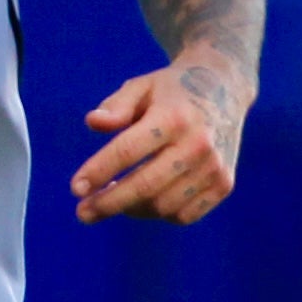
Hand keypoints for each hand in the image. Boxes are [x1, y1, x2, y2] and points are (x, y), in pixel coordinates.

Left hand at [71, 61, 247, 223]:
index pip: (128, 150)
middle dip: (108, 203)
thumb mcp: (141, 87)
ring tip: (114, 198)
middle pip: (145, 186)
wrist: (226, 89)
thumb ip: (116, 105)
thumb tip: (93, 123)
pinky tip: (145, 200)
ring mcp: (214, 167)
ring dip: (132, 209)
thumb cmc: (172, 91)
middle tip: (83, 212)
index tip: (75, 188)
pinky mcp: (224, 184)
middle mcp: (198, 144)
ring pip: (162, 206)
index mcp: (174, 116)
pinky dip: (159, 213)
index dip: (98, 171)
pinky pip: (184, 215)